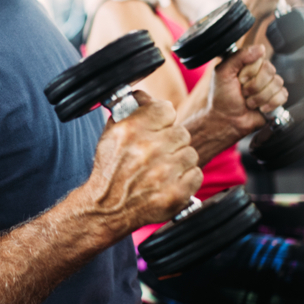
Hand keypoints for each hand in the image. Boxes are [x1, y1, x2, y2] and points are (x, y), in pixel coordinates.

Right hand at [78, 91, 201, 233]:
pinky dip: (186, 178)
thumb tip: (146, 96)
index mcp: (131, 130)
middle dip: (172, 142)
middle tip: (158, 153)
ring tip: (162, 169)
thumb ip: (130, 111)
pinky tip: (169, 182)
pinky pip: (196, 174)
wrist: (106, 208)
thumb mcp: (112, 134)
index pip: (166, 109)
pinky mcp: (176, 193)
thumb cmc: (110, 170)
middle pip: (181, 132)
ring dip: (179, 161)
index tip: (158, 127)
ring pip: (190, 153)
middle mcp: (148, 149)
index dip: (163, 119)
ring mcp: (164, 173)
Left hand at [209, 44, 287, 139]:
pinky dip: (270, 104)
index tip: (239, 80)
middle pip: (270, 71)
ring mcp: (269, 86)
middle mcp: (260, 73)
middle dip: (253, 86)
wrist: (226, 120)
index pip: (260, 59)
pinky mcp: (276, 99)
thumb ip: (238, 57)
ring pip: (276, 84)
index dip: (249, 72)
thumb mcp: (223, 73)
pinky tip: (260, 108)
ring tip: (249, 102)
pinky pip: (283, 96)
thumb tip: (259, 48)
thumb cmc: (221, 98)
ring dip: (259, 97)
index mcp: (247, 64)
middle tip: (243, 93)